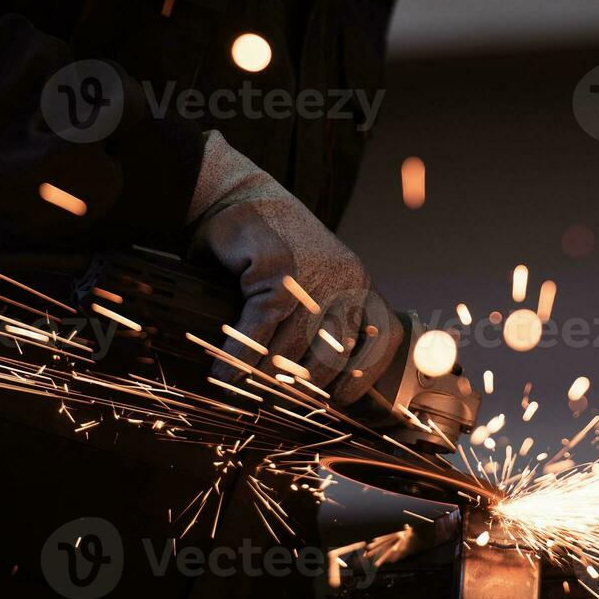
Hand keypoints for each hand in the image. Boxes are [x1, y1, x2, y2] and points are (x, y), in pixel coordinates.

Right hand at [186, 131, 401, 404]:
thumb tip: (308, 379)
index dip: (356, 380)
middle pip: (329, 360)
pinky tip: (222, 376)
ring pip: (290, 352)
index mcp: (358, 284)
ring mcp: (310, 279)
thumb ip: (318, 318)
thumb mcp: (310, 277)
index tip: (335, 403)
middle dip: (300, 388)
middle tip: (273, 404)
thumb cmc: (271, 243)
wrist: (238, 195)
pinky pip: (258, 332)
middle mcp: (343, 283)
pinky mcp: (275, 274)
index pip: (376, 343)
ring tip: (243, 394)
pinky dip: (237, 359)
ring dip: (263, 379)